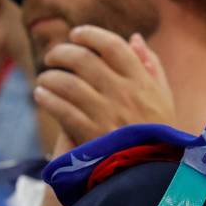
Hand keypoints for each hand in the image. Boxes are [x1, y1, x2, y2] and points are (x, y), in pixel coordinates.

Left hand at [33, 27, 173, 146]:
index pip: (112, 45)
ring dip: (49, 77)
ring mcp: (106, 114)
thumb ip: (151, 66)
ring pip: (66, 82)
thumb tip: (133, 37)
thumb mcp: (163, 97)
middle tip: (53, 56)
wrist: (151, 170)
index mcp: (143, 82)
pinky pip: (60, 108)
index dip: (89, 34)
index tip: (76, 35)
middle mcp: (124, 93)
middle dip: (61, 53)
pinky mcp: (89, 134)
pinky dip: (46, 98)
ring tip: (45, 79)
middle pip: (82, 59)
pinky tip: (41, 95)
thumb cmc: (158, 130)